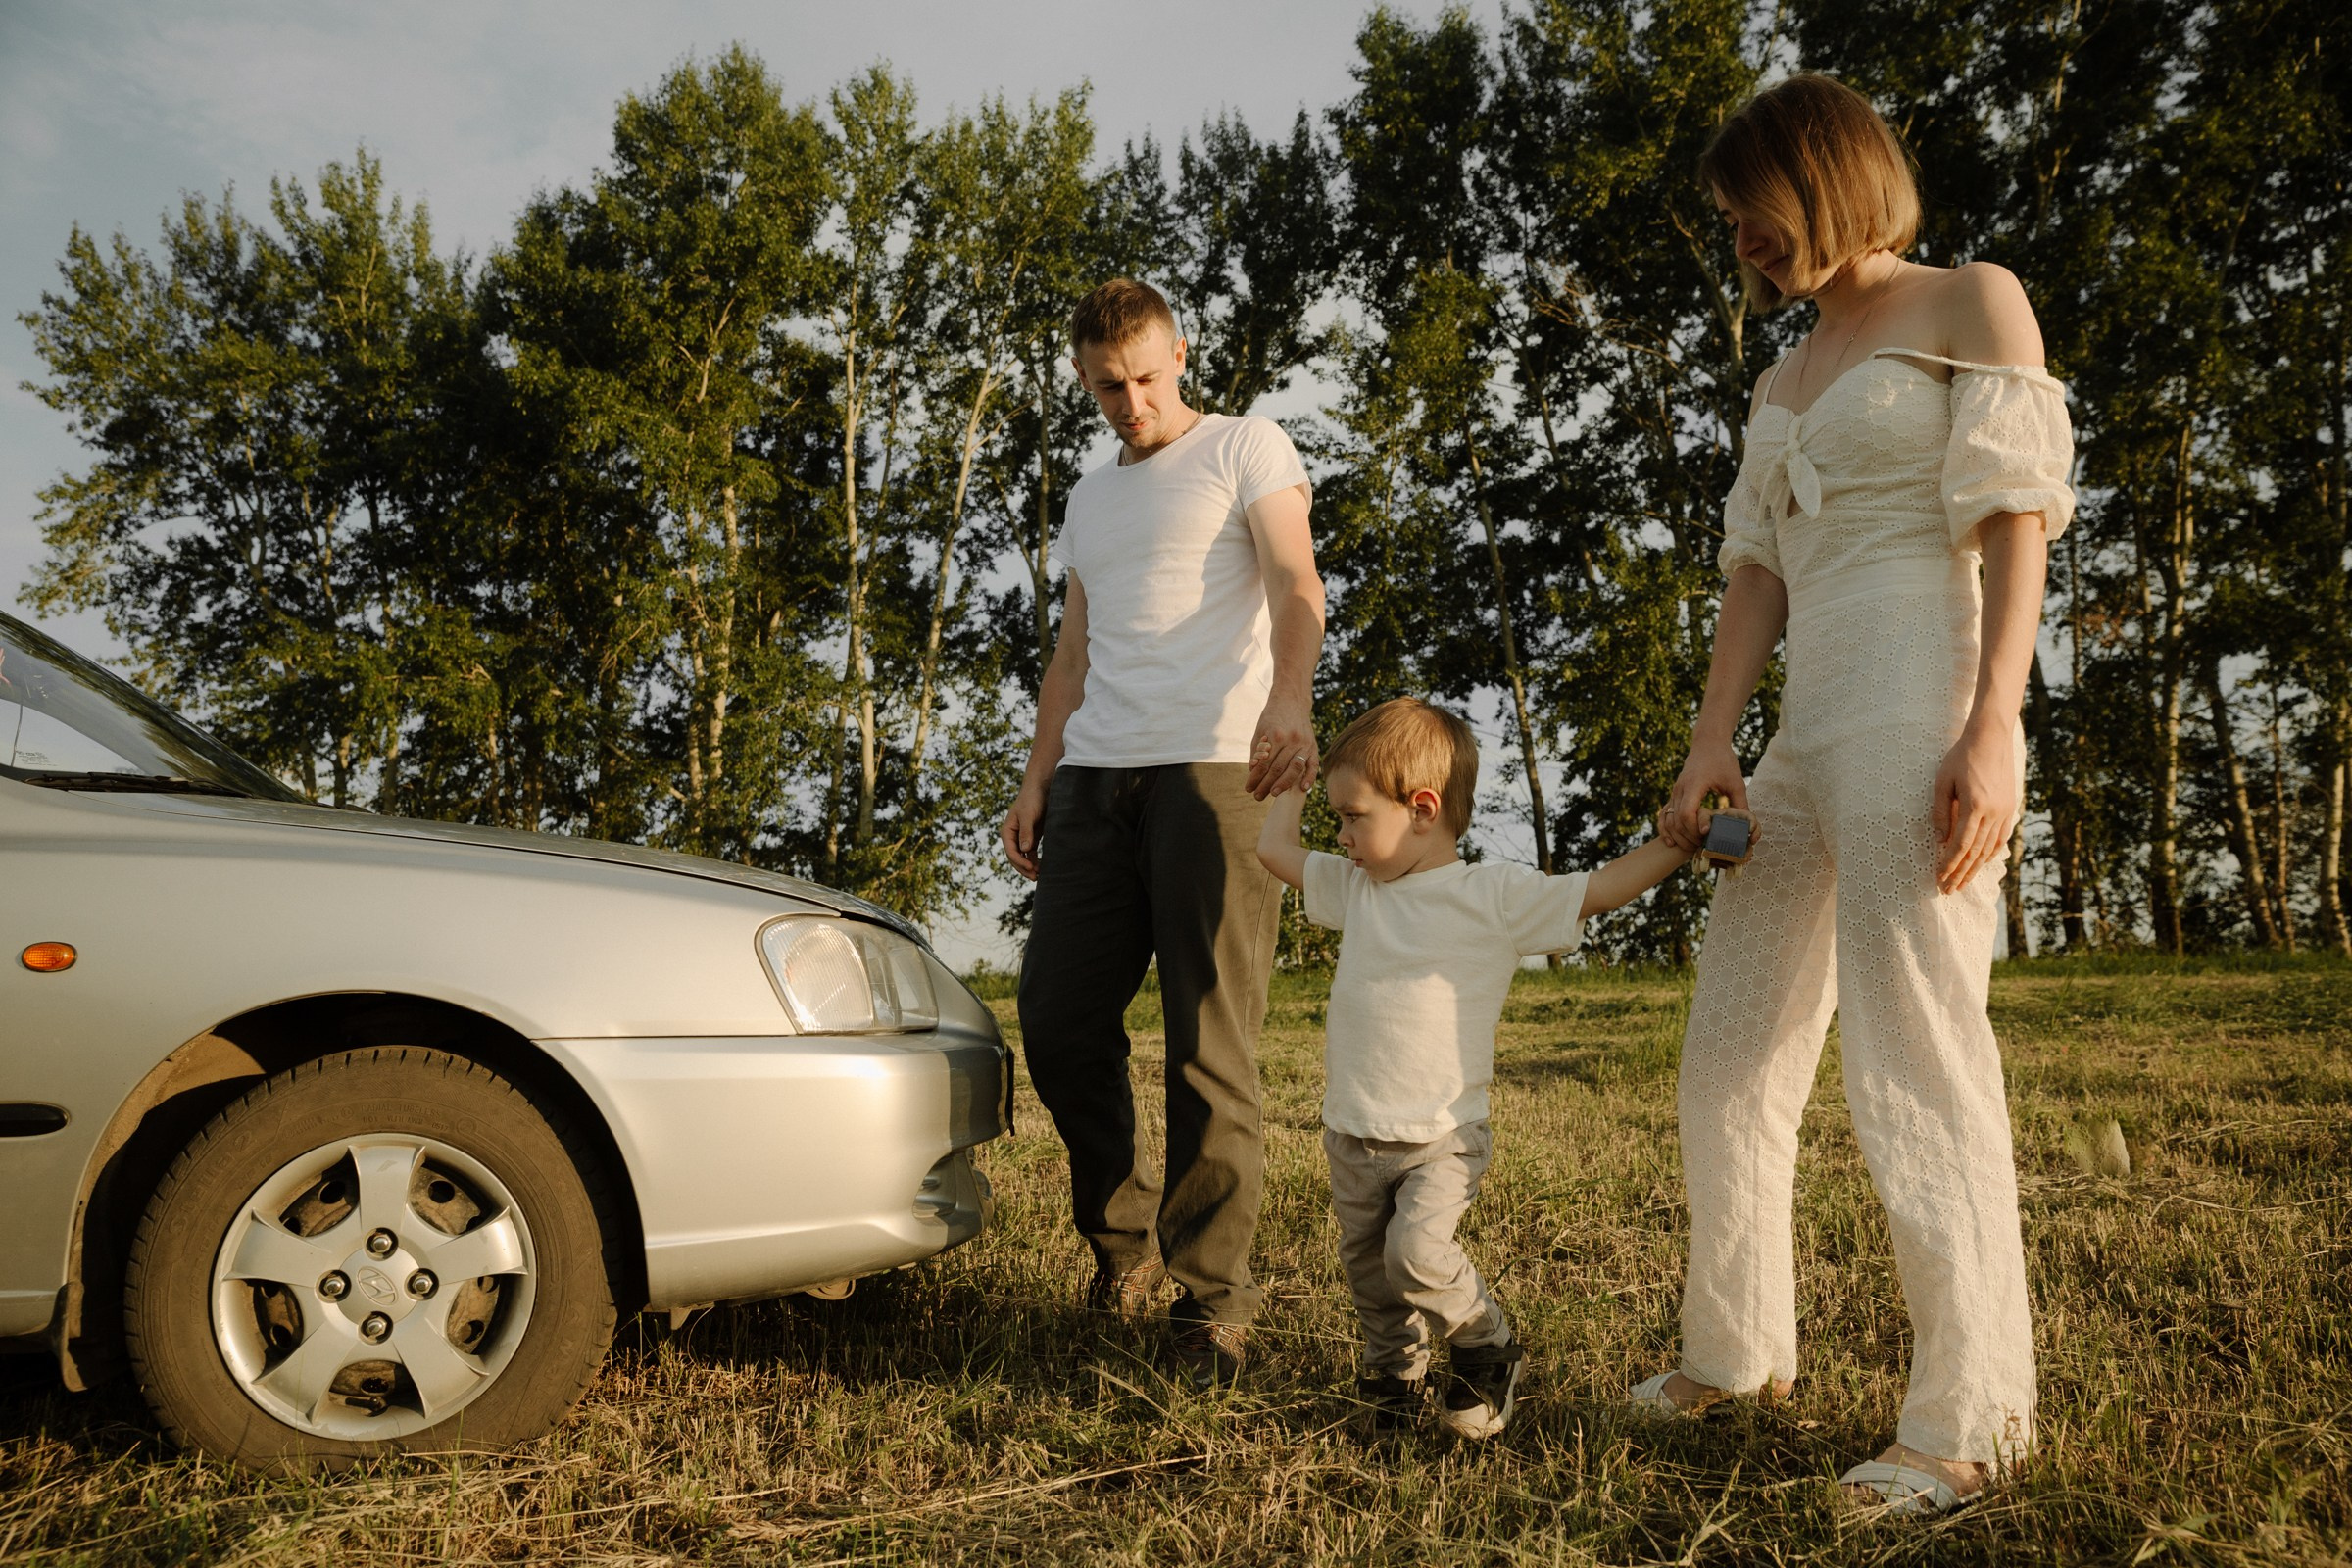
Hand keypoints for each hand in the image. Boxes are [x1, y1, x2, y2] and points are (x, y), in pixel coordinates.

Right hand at [1000, 782, 1046, 880]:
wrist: (1040, 789)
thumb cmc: (1031, 800)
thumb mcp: (1028, 815)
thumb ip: (1026, 833)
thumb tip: (1024, 850)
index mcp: (1007, 832)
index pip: (1011, 851)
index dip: (1020, 862)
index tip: (1031, 868)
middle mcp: (1013, 837)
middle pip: (1015, 858)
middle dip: (1024, 868)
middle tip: (1035, 877)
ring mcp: (1022, 838)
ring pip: (1023, 857)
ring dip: (1029, 867)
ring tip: (1039, 876)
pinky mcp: (1032, 838)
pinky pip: (1031, 853)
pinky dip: (1035, 861)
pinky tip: (1041, 867)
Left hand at [1245, 690, 1316, 798]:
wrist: (1291, 701)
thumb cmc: (1272, 718)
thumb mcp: (1260, 731)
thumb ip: (1257, 752)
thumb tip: (1253, 773)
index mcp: (1275, 736)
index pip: (1264, 764)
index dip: (1255, 778)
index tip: (1248, 788)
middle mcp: (1291, 740)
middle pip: (1278, 769)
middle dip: (1266, 785)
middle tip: (1258, 796)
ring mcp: (1304, 743)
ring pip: (1294, 769)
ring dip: (1284, 785)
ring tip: (1273, 794)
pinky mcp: (1314, 746)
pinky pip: (1313, 765)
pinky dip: (1309, 778)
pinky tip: (1303, 789)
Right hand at [1662, 737, 1747, 851]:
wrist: (1708, 743)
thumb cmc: (1723, 760)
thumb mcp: (1736, 782)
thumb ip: (1741, 804)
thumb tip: (1748, 828)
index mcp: (1694, 784)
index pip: (1686, 813)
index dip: (1694, 828)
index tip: (1706, 836)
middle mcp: (1680, 789)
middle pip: (1676, 820)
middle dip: (1688, 837)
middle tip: (1703, 846)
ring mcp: (1675, 792)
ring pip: (1668, 819)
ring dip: (1678, 835)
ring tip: (1692, 846)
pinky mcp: (1674, 794)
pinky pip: (1664, 814)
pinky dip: (1665, 829)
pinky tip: (1670, 841)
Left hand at [1932, 720, 2017, 893]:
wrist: (1991, 738)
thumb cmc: (1961, 757)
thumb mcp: (1942, 782)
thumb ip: (1940, 812)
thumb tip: (1938, 840)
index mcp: (1975, 805)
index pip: (1960, 845)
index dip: (1949, 864)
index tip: (1939, 879)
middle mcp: (1994, 812)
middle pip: (1976, 852)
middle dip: (1960, 873)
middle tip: (1948, 891)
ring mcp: (2005, 811)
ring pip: (1990, 848)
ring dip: (1975, 868)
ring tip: (1962, 883)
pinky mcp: (2010, 808)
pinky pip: (2001, 837)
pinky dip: (1991, 853)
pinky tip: (1982, 863)